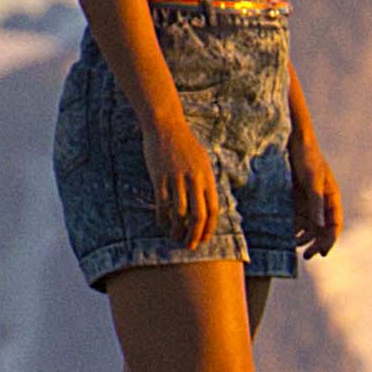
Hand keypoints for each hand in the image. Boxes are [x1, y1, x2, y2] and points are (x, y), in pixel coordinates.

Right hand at [144, 106, 225, 251]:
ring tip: (175, 237)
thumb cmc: (185, 145)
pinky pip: (162, 203)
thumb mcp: (203, 162)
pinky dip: (162, 217)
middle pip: (198, 215)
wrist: (166, 126)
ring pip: (179, 212)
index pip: (212, 209)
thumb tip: (208, 203)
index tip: (204, 238)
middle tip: (190, 245)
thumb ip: (205, 182)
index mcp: (207, 178)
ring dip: (177, 229)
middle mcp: (194, 180)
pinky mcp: (159, 177)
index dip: (209, 227)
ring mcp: (176, 179)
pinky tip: (162, 224)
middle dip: (194, 234)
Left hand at [290, 117, 345, 260]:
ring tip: (294, 246)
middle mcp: (321, 200)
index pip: (335, 224)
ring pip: (309, 225)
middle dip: (317, 243)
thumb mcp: (311, 180)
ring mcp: (308, 199)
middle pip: (323, 228)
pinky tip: (285, 233)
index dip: (330, 240)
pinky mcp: (295, 196)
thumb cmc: (306, 157)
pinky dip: (293, 226)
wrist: (291, 138)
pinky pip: (296, 216)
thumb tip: (320, 226)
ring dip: (304, 237)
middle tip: (308, 256)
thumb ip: (315, 202)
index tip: (322, 253)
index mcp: (331, 197)